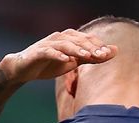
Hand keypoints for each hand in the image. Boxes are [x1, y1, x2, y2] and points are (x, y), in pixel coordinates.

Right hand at [0, 29, 117, 82]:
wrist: (24, 69)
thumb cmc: (50, 64)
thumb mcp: (74, 62)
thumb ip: (92, 57)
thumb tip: (114, 51)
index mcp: (70, 39)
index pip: (87, 39)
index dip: (99, 46)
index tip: (110, 54)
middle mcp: (60, 37)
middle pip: (78, 40)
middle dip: (91, 47)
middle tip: (103, 55)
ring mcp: (49, 44)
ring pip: (65, 44)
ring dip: (77, 49)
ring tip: (88, 56)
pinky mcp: (38, 52)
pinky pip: (49, 51)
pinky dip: (57, 54)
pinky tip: (66, 59)